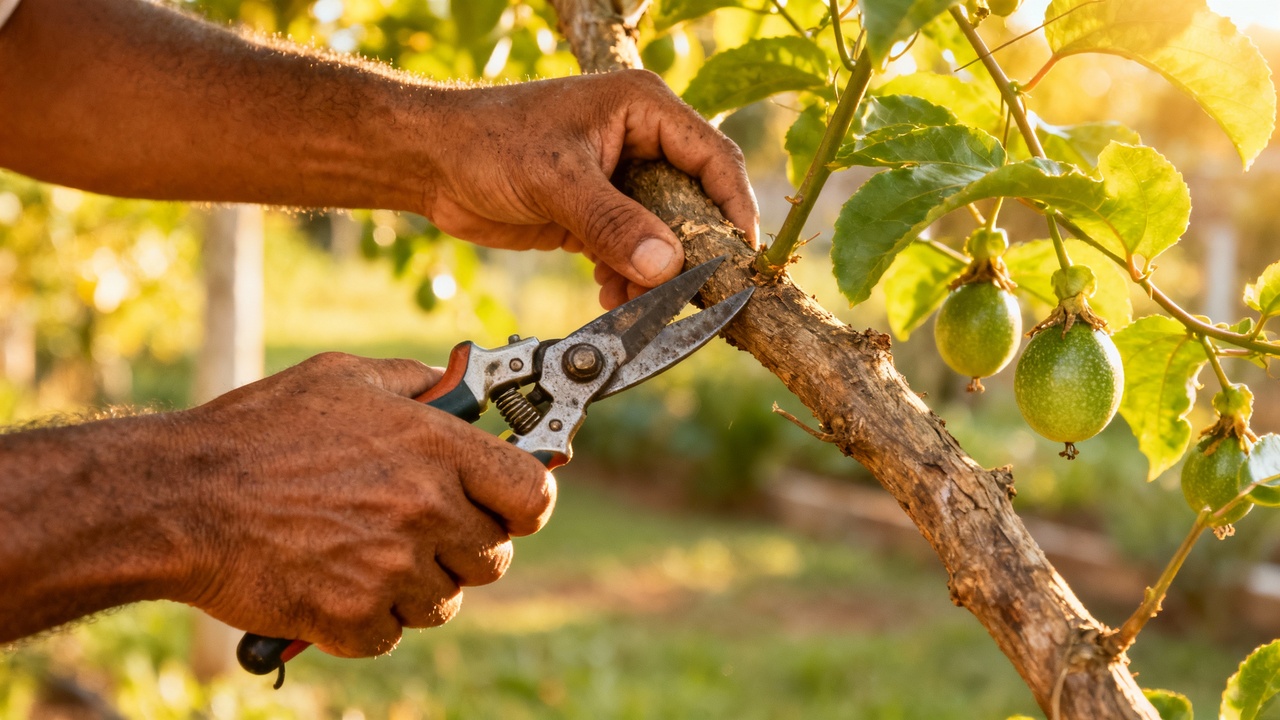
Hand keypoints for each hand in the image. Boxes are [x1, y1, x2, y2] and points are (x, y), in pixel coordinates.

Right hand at [175, 353, 553, 657]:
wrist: (180, 496)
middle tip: (415, 528)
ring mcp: (390, 568)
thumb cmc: (259, 432)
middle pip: (493, 556)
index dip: (525, 504)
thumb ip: (417, 384)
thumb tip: (461, 389)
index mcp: (434, 447)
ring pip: (444, 600)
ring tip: (362, 549)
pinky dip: (367, 619)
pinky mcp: (352, 619)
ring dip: (414, 585)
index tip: (508, 506)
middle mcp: (424, 508)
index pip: (533, 494)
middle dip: (462, 546)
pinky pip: (392, 634)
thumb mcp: (345, 378)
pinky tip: (333, 579)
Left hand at [422, 70, 759, 308]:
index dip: (734, 208)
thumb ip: (613, 223)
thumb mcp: (556, 181)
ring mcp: (619, 180)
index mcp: (643, 109)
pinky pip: (631, 251)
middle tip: (686, 294)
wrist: (430, 163)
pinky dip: (626, 277)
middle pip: (693, 203)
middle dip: (687, 252)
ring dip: (652, 274)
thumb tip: (668, 265)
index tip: (739, 257)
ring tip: (631, 300)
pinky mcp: (597, 214)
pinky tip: (610, 295)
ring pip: (662, 236)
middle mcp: (640, 141)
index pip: (713, 158)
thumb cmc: (487, 142)